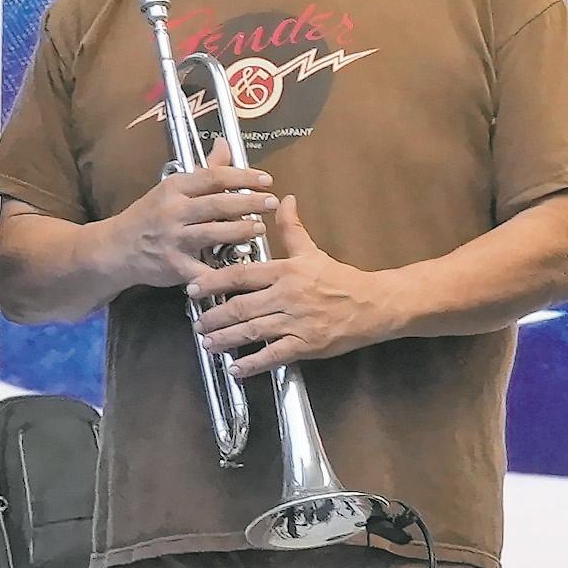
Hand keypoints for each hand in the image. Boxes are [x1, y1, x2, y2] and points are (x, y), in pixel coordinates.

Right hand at [108, 160, 280, 288]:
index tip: (266, 179)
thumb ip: (203, 171)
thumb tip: (225, 145)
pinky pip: (203, 269)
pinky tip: (240, 268)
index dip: (243, 176)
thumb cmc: (148, 216)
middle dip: (249, 202)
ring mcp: (173, 238)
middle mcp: (173, 211)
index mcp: (174, 188)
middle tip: (270, 202)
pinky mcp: (174, 265)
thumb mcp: (172, 189)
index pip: (213, 177)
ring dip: (241, 230)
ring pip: (214, 232)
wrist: (114, 248)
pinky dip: (221, 271)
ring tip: (259, 228)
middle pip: (218, 203)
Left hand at [189, 197, 400, 374]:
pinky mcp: (307, 344)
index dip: (212, 282)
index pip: (241, 275)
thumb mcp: (313, 251)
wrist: (375, 304)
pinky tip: (236, 368)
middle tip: (197, 323)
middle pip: (241, 306)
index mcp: (286, 271)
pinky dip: (252, 363)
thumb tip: (284, 199)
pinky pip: (274, 354)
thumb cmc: (342, 280)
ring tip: (208, 344)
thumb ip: (292, 228)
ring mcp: (297, 322)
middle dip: (214, 317)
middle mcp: (288, 296)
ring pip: (253, 331)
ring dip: (226, 339)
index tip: (192, 288)